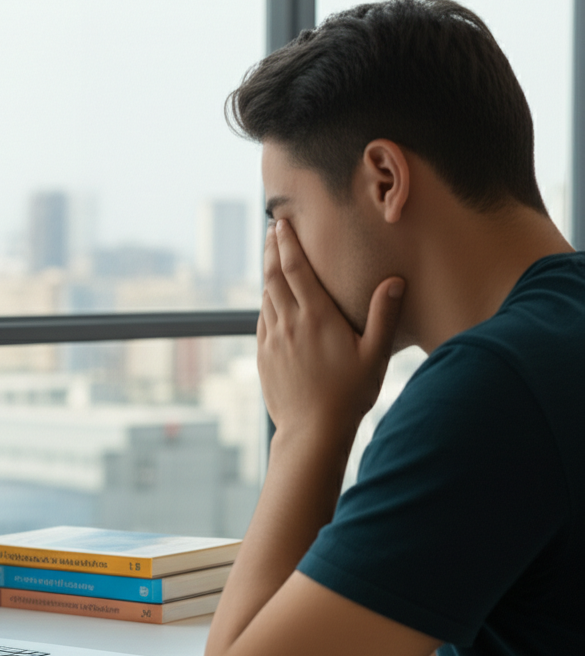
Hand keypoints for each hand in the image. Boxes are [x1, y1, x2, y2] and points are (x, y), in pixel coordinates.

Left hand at [258, 219, 404, 440]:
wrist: (311, 431)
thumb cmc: (349, 395)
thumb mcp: (375, 355)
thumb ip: (384, 316)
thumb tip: (395, 281)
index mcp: (316, 317)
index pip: (296, 269)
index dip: (287, 243)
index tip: (280, 224)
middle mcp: (289, 324)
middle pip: (274, 277)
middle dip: (271, 250)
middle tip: (270, 231)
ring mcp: (272, 340)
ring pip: (266, 298)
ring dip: (267, 276)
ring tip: (271, 260)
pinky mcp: (264, 357)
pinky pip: (262, 322)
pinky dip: (265, 304)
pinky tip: (270, 302)